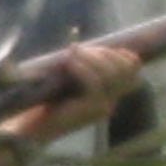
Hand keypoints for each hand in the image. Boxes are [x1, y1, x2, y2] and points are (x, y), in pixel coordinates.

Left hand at [0, 41, 142, 145]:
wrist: (32, 129)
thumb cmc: (46, 101)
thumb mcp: (66, 78)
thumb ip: (78, 64)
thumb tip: (75, 35)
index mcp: (109, 93)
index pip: (133, 67)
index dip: (119, 52)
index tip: (95, 47)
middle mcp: (111, 100)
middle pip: (126, 68)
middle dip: (104, 52)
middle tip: (80, 49)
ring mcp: (103, 106)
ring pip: (111, 73)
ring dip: (92, 57)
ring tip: (72, 53)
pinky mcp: (91, 109)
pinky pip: (95, 83)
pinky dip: (83, 67)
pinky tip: (69, 61)